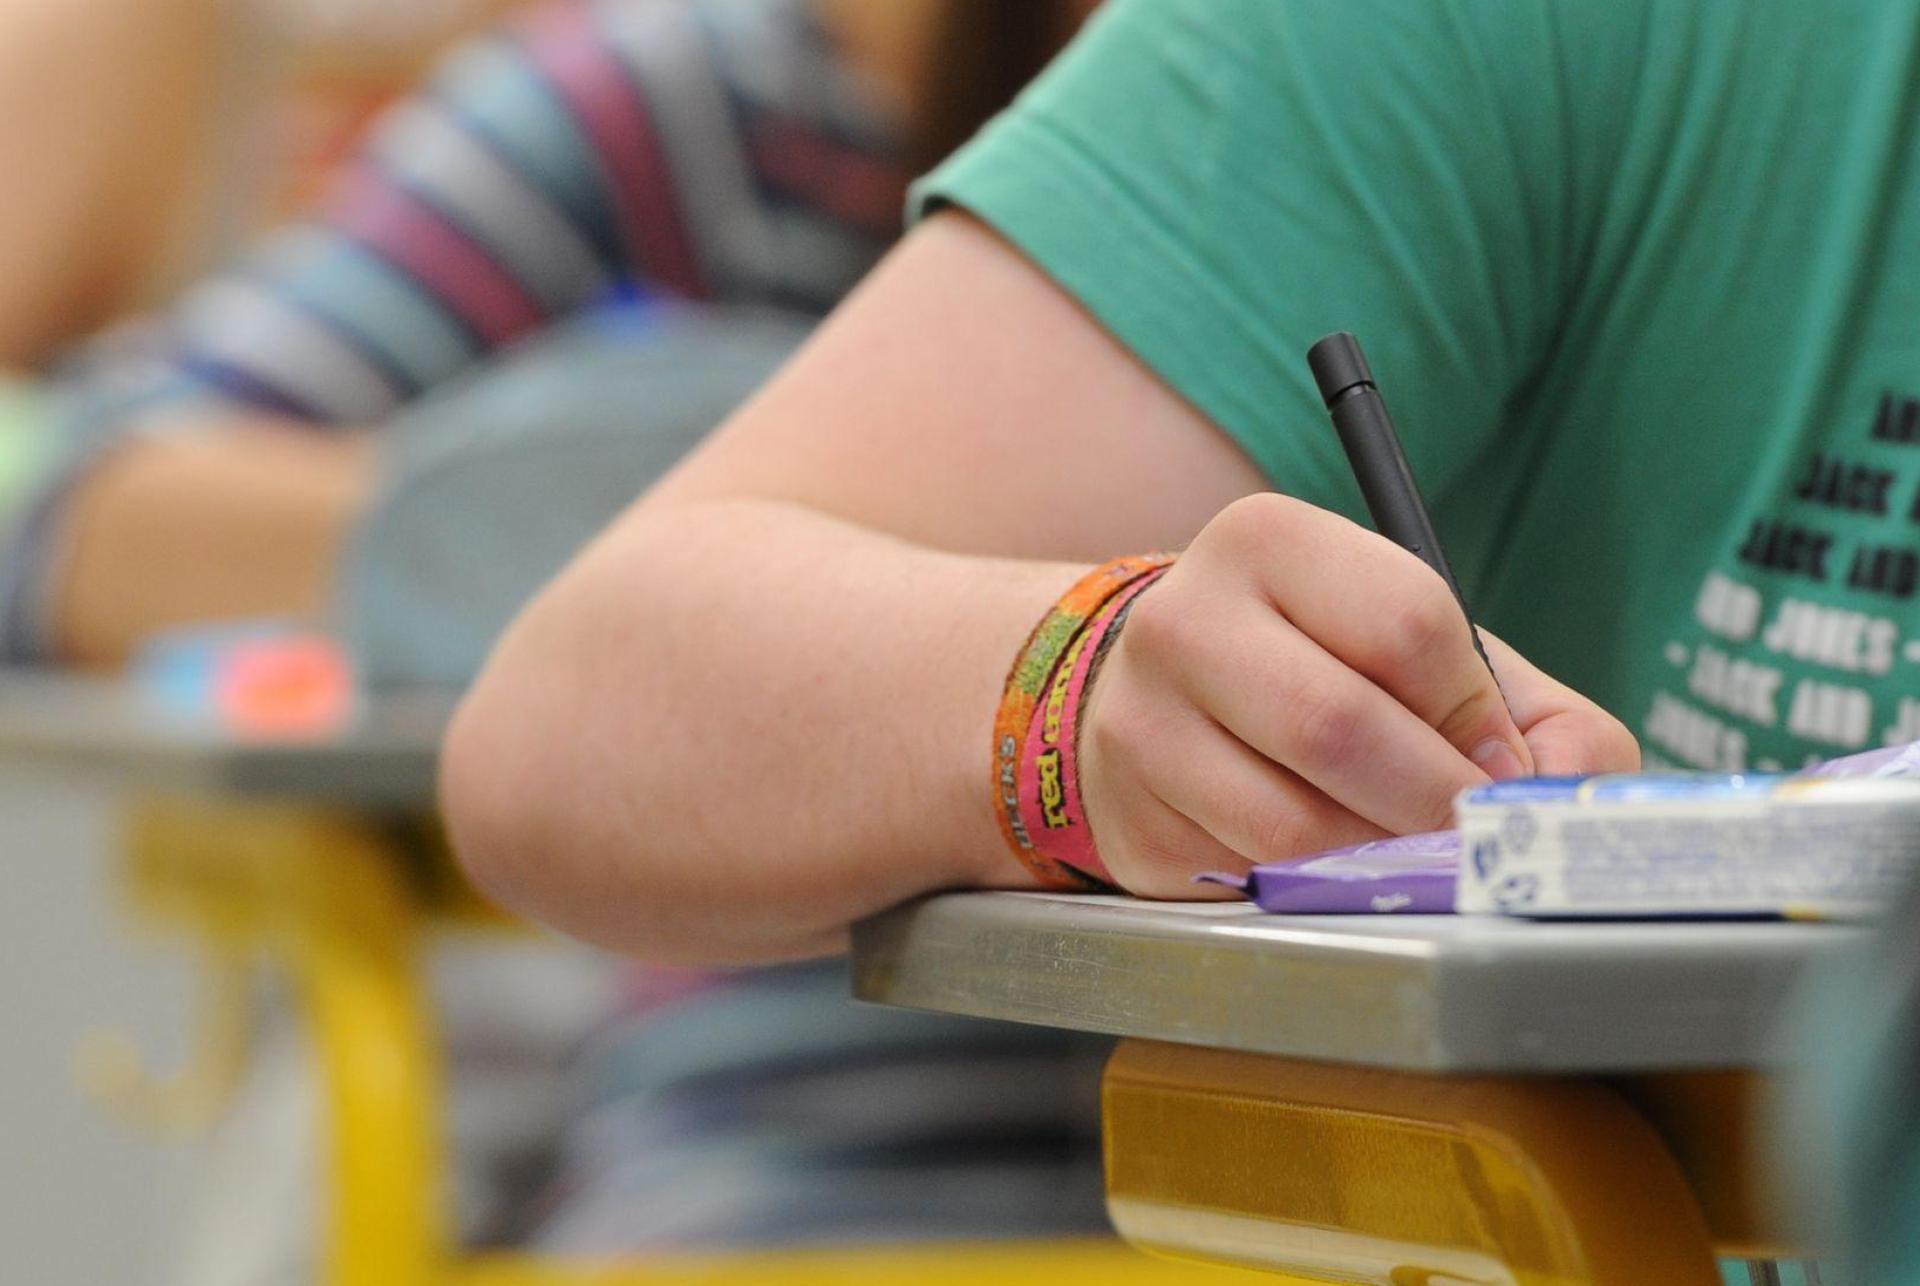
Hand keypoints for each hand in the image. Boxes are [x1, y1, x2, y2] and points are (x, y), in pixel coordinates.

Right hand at [1078, 493, 1638, 896]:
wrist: (1162, 697)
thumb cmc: (1322, 667)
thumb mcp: (1426, 653)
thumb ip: (1535, 716)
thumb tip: (1562, 801)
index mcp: (1268, 540)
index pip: (1406, 623)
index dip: (1475, 714)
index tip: (1496, 761)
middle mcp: (1185, 619)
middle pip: (1337, 726)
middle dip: (1434, 802)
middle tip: (1471, 835)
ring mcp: (1140, 723)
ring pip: (1291, 826)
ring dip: (1376, 859)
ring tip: (1399, 849)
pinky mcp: (1131, 819)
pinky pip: (1249, 880)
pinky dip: (1313, 890)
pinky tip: (1321, 862)